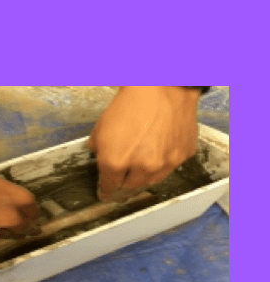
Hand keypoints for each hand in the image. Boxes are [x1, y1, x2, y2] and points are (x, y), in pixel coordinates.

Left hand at [88, 86, 199, 201]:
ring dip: (143, 177)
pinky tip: (158, 151)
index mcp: (116, 162)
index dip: (105, 191)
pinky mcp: (182, 156)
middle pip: (130, 188)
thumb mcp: (101, 126)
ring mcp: (165, 163)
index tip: (104, 194)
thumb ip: (98, 147)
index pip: (108, 186)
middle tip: (120, 184)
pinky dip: (162, 163)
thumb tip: (98, 155)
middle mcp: (142, 168)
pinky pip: (170, 167)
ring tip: (138, 168)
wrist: (161, 87)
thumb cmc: (129, 103)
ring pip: (151, 181)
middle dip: (123, 186)